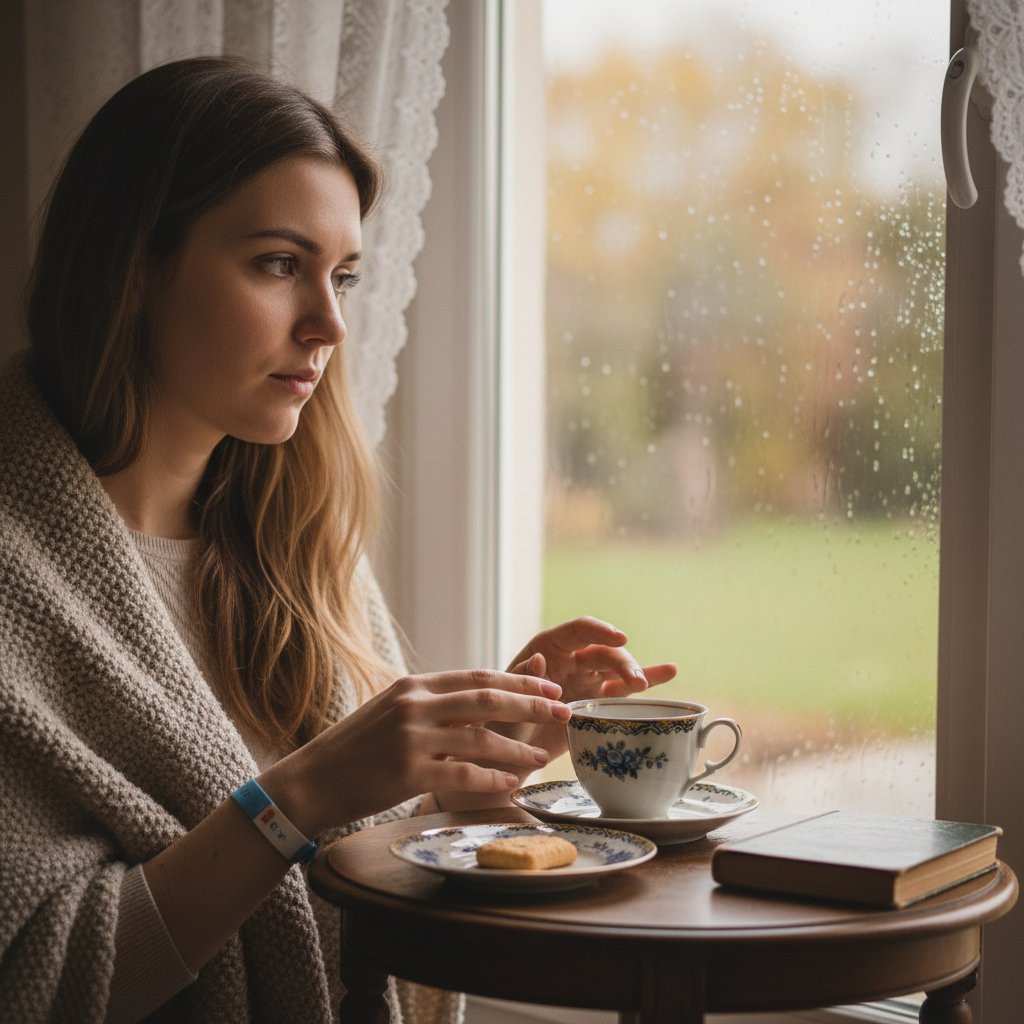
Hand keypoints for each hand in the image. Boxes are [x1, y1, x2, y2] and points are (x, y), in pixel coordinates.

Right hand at [262, 670, 570, 834]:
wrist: (313, 779)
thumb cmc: (357, 748)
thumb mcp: (394, 711)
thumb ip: (434, 704)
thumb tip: (482, 702)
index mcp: (415, 685)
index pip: (477, 676)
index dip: (518, 681)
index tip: (550, 686)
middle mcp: (415, 705)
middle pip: (487, 699)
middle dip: (532, 704)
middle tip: (564, 709)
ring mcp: (411, 738)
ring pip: (481, 737)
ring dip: (518, 746)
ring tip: (543, 756)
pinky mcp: (408, 772)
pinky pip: (463, 774)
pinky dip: (492, 779)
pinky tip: (512, 784)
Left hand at [482, 617, 677, 771]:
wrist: (507, 753)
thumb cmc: (499, 722)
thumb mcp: (504, 702)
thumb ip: (522, 680)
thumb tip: (539, 658)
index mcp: (547, 648)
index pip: (578, 631)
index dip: (600, 630)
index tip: (621, 638)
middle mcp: (571, 659)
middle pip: (604, 652)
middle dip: (622, 662)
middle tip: (634, 683)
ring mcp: (587, 680)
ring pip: (617, 669)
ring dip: (636, 673)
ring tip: (646, 684)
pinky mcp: (599, 702)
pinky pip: (624, 689)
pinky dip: (647, 680)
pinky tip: (670, 670)